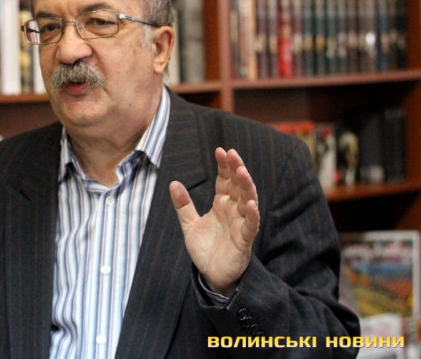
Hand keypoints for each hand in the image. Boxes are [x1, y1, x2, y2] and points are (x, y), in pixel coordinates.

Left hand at [169, 147, 259, 295]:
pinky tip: (251, 205)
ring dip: (246, 186)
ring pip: (248, 201)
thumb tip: (173, 183)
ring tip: (242, 172)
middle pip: (238, 186)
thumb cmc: (206, 249)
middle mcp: (234, 211)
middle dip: (236, 169)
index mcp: (222, 204)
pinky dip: (253, 215)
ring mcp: (241, 224)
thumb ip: (183, 205)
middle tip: (232, 154)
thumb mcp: (189, 224)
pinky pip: (251, 226)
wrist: (212, 275)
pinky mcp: (244, 241)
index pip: (225, 181)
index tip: (220, 150)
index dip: (224, 166)